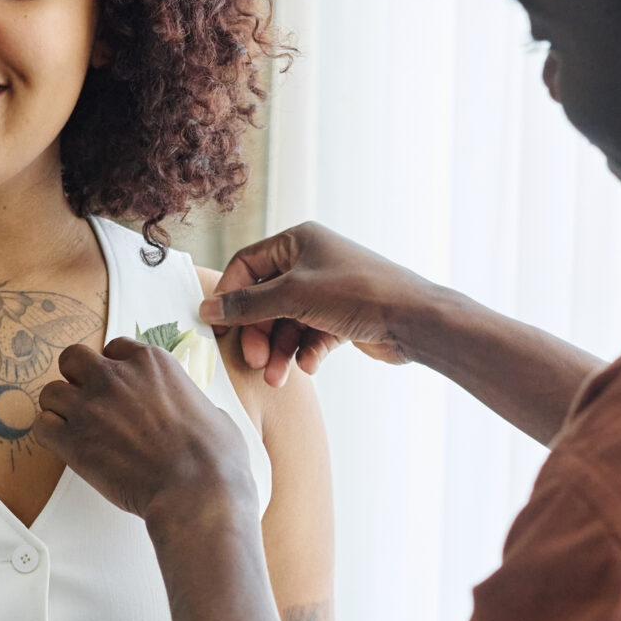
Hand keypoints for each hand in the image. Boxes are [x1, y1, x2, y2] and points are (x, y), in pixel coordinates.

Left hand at [34, 337, 249, 526]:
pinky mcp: (73, 440)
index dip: (113, 369)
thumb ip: (193, 403)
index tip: (118, 389)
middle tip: (88, 402)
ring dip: (59, 409)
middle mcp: (116, 376)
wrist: (197, 492)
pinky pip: (41, 426)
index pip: (115, 348)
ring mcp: (91, 406)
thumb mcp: (215, 413)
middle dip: (76, 378)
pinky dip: (49, 436)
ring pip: (50, 392)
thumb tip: (199, 412)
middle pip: (73, 358)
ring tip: (74, 429)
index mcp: (152, 363)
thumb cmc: (216, 459)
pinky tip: (66, 448)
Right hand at [200, 222, 430, 388]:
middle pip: (266, 300)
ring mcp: (327, 290)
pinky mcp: (342, 316)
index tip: (218, 327)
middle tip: (254, 361)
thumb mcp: (294, 296)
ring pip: (288, 322)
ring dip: (280, 351)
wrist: (414, 319)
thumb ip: (247, 305)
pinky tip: (310, 365)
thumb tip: (206, 309)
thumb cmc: (357, 293)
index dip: (230, 296)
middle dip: (259, 333)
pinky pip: (311, 334)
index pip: (247, 265)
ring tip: (277, 378)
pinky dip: (307, 351)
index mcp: (298, 242)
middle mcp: (311, 262)